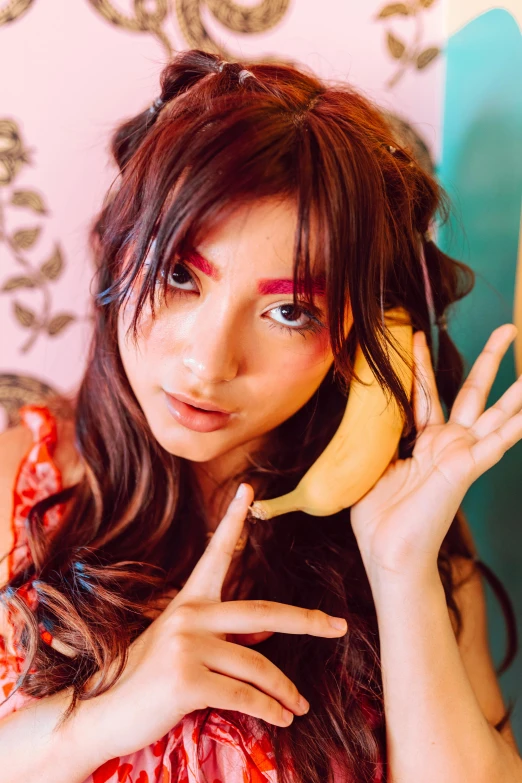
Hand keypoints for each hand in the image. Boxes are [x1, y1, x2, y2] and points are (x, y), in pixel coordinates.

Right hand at [89, 483, 347, 761]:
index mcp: (189, 601)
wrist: (104, 714)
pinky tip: (283, 719)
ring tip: (298, 706)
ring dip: (285, 692)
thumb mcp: (183, 647)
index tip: (249, 489)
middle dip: (308, 622)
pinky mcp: (187, 680)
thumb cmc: (147, 680)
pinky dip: (270, 711)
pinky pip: (245, 696)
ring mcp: (187, 646)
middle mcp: (189, 615)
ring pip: (258, 666)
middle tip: (339, 626)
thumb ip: (223, 636)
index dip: (234, 520)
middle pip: (264, 613)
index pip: (216, 553)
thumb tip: (267, 634)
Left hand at [350, 324, 521, 583]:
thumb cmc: (379, 517)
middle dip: (490, 360)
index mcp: (425, 442)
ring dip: (517, 390)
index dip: (422, 363)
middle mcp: (448, 444)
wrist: (387, 552)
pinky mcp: (465, 469)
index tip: (417, 335)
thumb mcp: (373, 465)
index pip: (427, 392)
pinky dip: (514, 428)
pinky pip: (495, 443)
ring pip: (495, 413)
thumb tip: (368, 413)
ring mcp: (460, 455)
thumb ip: (380, 437)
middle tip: (508, 330)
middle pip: (473, 392)